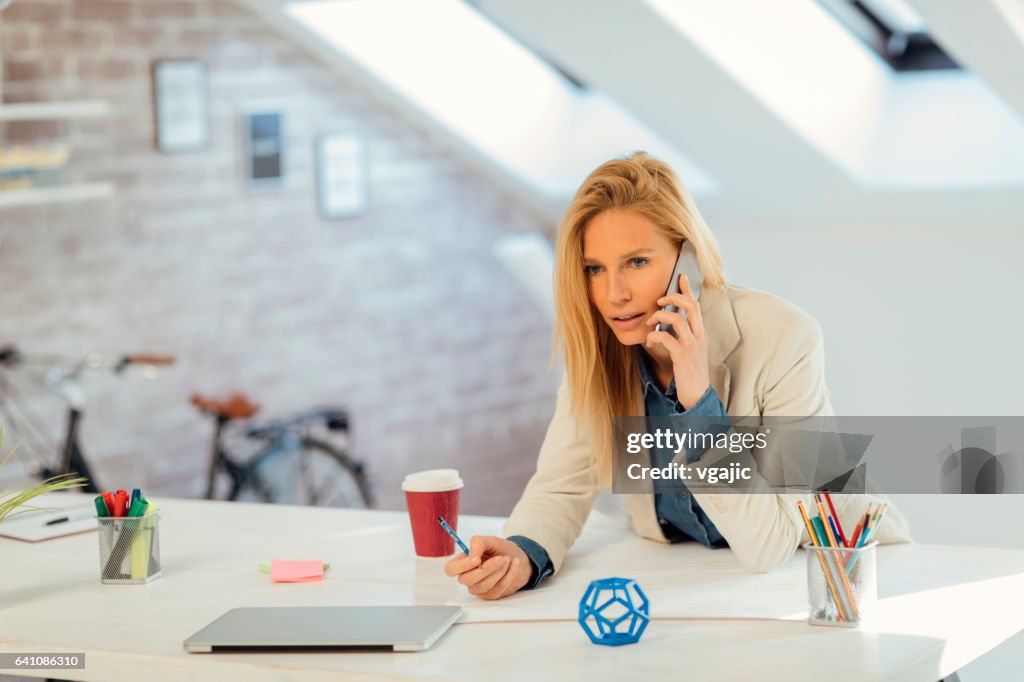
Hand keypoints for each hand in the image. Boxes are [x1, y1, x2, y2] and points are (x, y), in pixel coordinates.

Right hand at [443, 535, 530, 600]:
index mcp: (462, 562)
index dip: (462, 566)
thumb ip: (478, 543)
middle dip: (487, 568)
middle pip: (467, 579)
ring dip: (500, 571)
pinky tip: (514, 564)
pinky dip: (509, 575)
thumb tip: (471, 556)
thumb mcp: (490, 541)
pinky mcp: (491, 595)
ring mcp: (478, 588)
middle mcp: (467, 577)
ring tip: (508, 559)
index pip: (450, 569)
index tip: (478, 559)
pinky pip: (498, 589)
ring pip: (484, 585)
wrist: (518, 558)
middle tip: (501, 558)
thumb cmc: (500, 549)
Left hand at [644, 273, 710, 409]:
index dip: (688, 289)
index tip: (681, 276)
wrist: (698, 394)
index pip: (697, 305)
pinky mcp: (682, 356)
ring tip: (651, 322)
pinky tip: (649, 341)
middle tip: (660, 299)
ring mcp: (692, 346)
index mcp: (701, 332)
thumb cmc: (691, 372)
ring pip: (677, 319)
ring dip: (660, 317)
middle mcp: (699, 336)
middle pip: (691, 306)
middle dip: (673, 297)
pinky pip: (666, 338)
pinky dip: (654, 336)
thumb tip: (670, 323)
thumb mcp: (690, 349)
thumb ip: (683, 335)